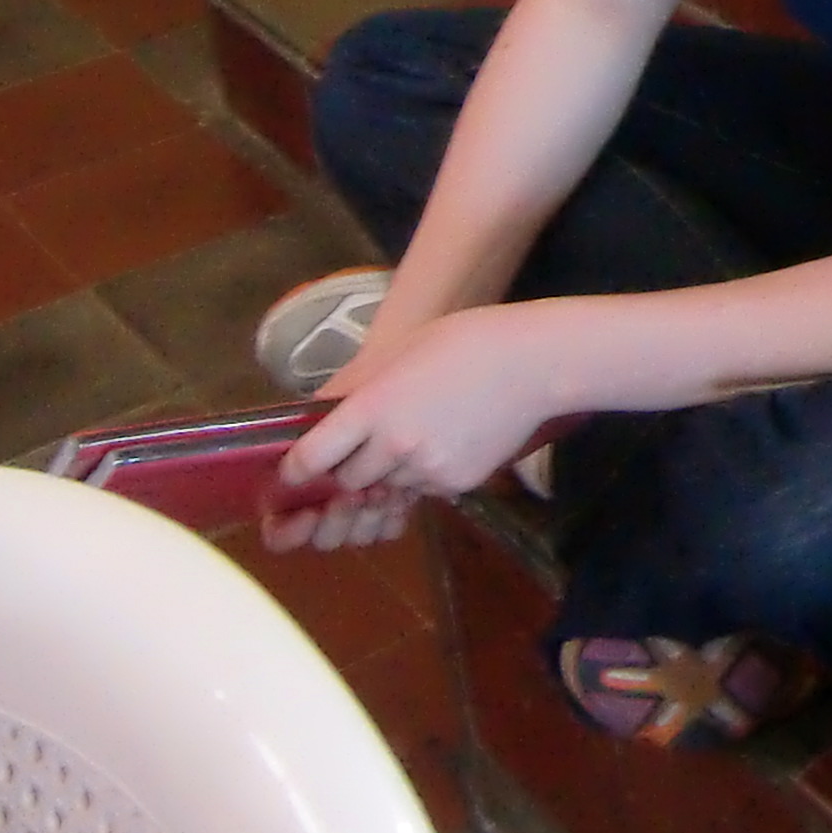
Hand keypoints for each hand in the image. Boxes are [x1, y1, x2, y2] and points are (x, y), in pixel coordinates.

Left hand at [277, 305, 559, 518]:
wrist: (533, 362)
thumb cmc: (463, 342)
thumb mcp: (399, 351)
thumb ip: (355, 387)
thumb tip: (318, 414)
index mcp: (373, 407)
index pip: (311, 458)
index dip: (298, 468)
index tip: (298, 468)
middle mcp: (394, 446)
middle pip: (346, 481)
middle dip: (348, 470)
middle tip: (366, 445)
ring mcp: (427, 470)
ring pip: (386, 488)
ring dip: (388, 473)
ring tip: (417, 434)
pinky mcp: (456, 483)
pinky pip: (422, 490)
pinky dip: (422, 475)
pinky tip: (445, 440)